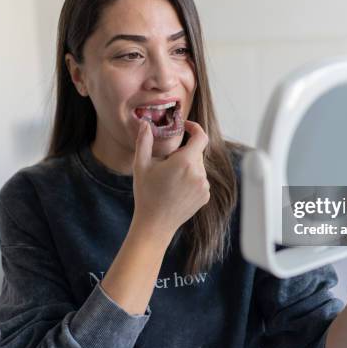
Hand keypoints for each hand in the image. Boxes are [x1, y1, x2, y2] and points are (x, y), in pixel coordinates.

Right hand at [131, 120, 209, 240]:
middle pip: (196, 153)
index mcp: (185, 162)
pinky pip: (200, 180)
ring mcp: (204, 186)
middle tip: (166, 164)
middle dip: (183, 153)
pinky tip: (176, 190)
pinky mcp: (205, 196)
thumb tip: (144, 123)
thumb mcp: (141, 165)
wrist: (155, 224)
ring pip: (198, 167)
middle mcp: (199, 173)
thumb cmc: (146, 194)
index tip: (185, 127)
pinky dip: (191, 180)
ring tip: (170, 180)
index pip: (201, 136)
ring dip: (187, 167)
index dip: (194, 128)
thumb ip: (144, 141)